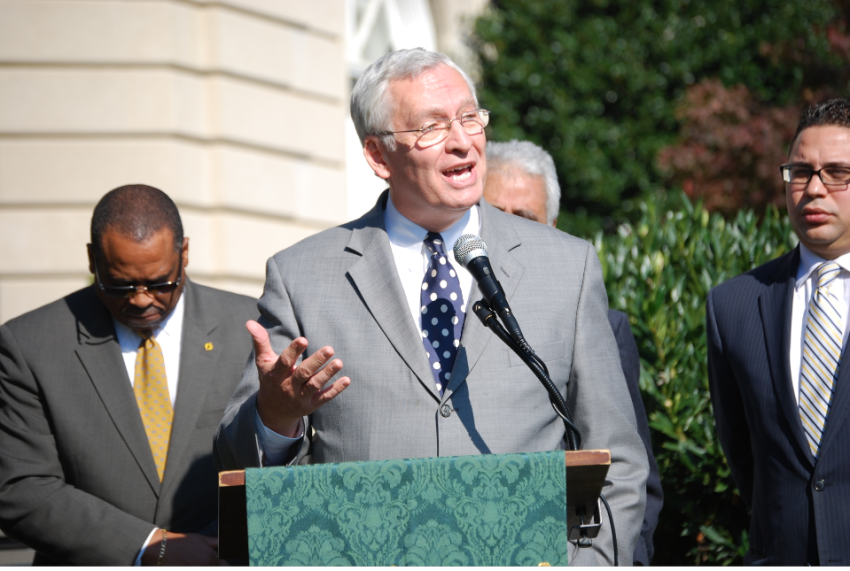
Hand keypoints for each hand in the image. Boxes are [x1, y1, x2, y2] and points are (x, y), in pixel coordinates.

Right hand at [141, 530, 225, 565]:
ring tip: (191, 561)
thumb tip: (223, 543)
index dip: (223, 565)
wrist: (161, 548)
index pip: (224, 566)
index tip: (221, 565)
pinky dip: (191, 567)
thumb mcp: (199, 539)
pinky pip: (192, 570)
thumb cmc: (180, 542)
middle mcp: (204, 566)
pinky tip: (186, 564)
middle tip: (199, 560)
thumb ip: (214, 543)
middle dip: (210, 565)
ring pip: (204, 569)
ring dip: (201, 566)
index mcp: (210, 557)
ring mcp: (194, 570)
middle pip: (212, 568)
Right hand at [248, 320, 349, 435]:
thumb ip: (260, 342)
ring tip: (339, 362)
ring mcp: (300, 397)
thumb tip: (250, 322)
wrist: (273, 411)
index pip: (284, 362)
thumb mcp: (263, 362)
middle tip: (330, 349)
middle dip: (316, 362)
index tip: (304, 339)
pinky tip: (346, 380)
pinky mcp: (311, 405)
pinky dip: (335, 390)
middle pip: (302, 374)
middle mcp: (288, 386)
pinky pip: (324, 398)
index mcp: (276, 374)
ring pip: (314, 386)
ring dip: (327, 374)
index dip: (293, 351)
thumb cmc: (270, 379)